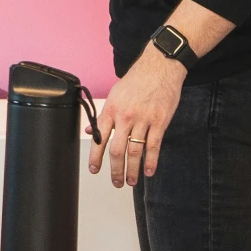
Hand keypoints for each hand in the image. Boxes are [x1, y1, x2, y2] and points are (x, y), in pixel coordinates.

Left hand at [91, 50, 184, 186]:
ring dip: (132, 170)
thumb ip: (104, 115)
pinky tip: (149, 171)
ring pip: (135, 151)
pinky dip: (151, 161)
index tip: (94, 170)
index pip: (100, 138)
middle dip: (115, 170)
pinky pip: (154, 145)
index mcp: (111, 110)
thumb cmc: (136, 80)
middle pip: (117, 150)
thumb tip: (90, 131)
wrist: (159, 68)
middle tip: (116, 182)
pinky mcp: (160, 121)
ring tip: (131, 181)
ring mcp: (143, 120)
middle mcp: (126, 117)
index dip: (96, 157)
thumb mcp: (114, 95)